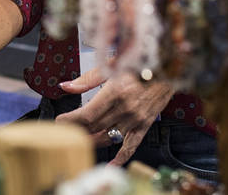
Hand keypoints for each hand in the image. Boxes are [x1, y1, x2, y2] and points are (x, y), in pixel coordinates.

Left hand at [56, 68, 174, 165]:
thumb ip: (87, 79)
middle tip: (66, 130)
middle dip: (77, 130)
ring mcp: (136, 119)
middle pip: (95, 127)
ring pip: (108, 137)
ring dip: (92, 140)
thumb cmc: (138, 63)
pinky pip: (131, 146)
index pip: (87, 114)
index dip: (71, 120)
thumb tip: (65, 87)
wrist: (168, 69)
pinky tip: (111, 163)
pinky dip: (120, 157)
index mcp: (115, 91)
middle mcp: (125, 108)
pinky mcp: (144, 125)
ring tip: (79, 139)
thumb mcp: (111, 65)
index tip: (59, 121)